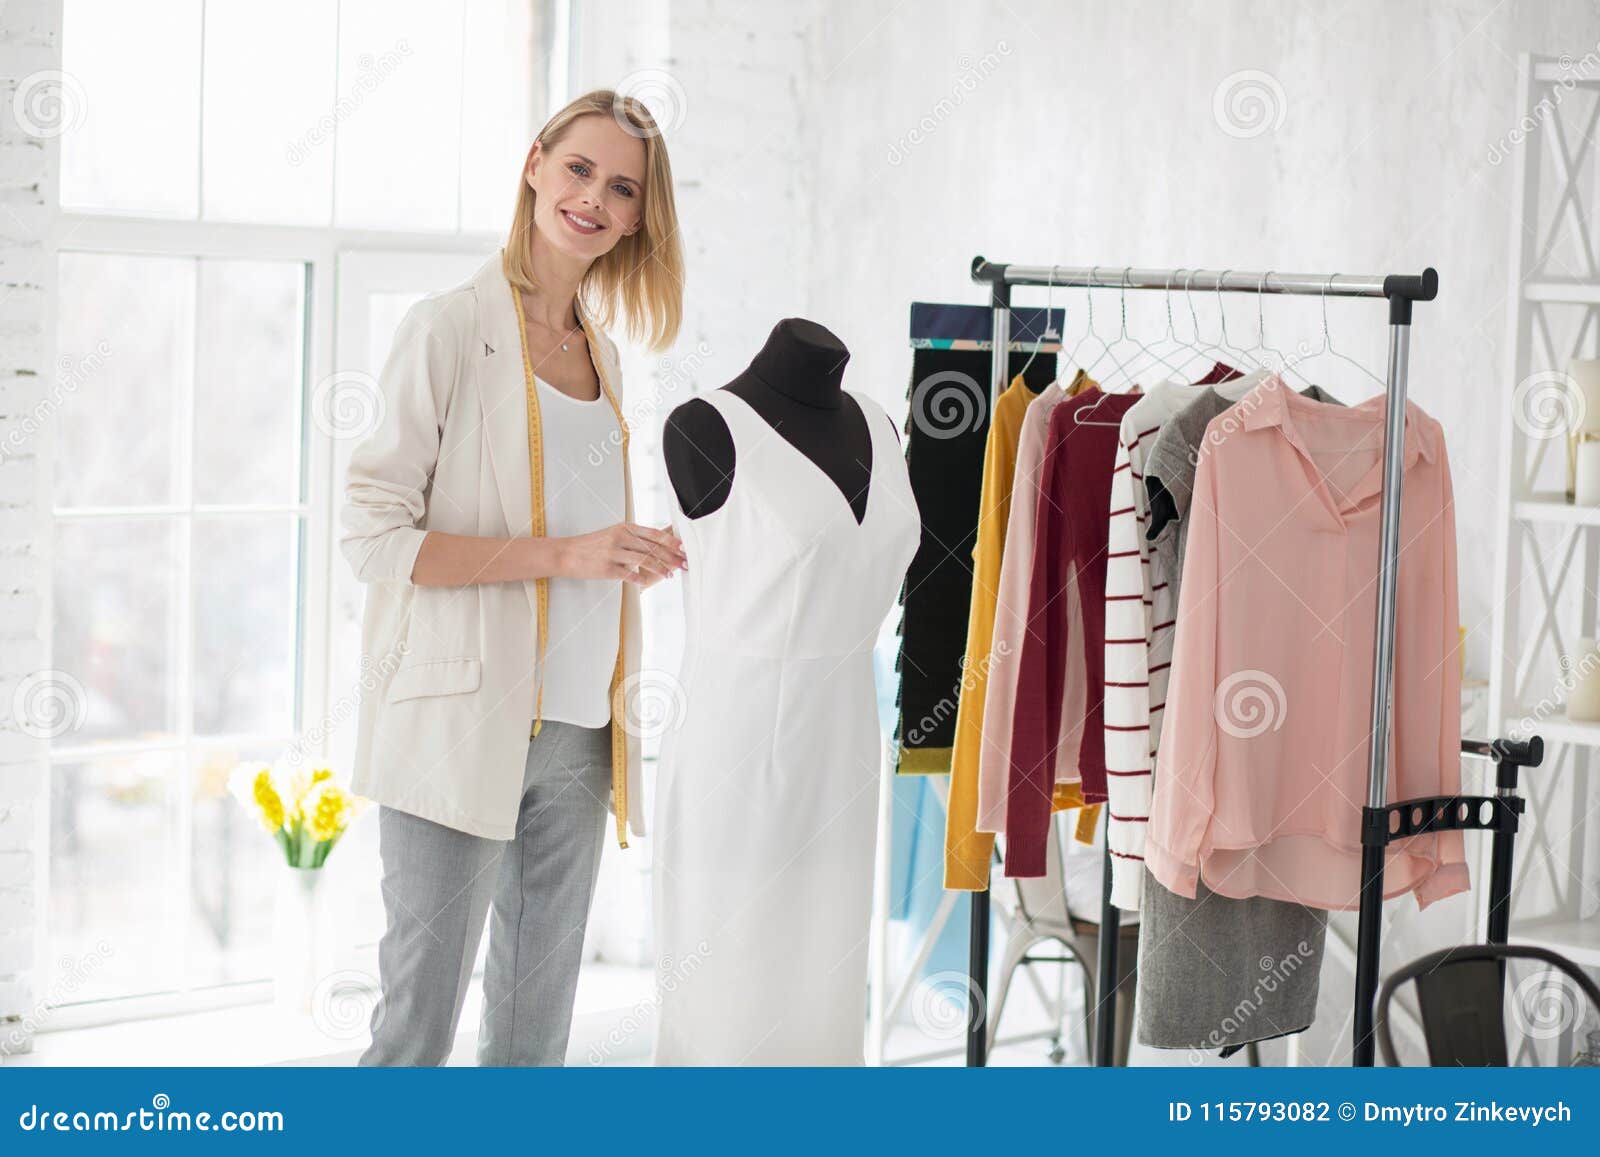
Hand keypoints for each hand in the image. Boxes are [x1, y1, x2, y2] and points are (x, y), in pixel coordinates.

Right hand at [556, 522, 686, 585]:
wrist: (567, 553)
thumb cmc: (593, 545)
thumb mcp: (614, 534)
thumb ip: (635, 538)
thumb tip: (659, 544)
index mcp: (625, 528)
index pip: (654, 534)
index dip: (672, 541)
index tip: (685, 548)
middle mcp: (620, 537)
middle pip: (653, 547)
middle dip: (672, 556)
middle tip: (685, 564)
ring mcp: (613, 553)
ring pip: (644, 560)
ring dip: (660, 569)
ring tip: (670, 575)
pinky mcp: (606, 568)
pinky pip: (628, 575)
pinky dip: (639, 579)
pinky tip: (647, 583)